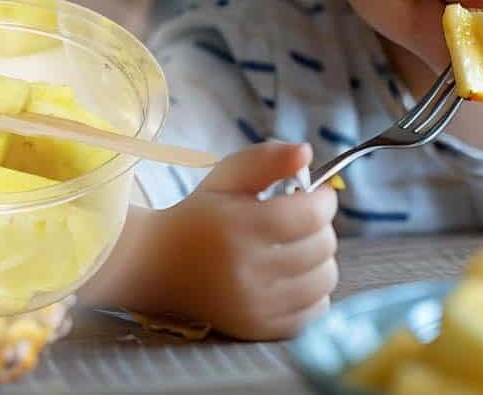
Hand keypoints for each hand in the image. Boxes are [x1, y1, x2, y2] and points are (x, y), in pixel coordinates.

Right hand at [156, 142, 339, 339]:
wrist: (157, 265)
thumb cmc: (200, 214)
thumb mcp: (227, 176)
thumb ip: (268, 158)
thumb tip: (307, 152)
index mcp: (239, 227)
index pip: (311, 214)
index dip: (323, 198)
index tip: (316, 192)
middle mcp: (248, 271)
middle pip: (322, 246)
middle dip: (320, 226)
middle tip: (300, 219)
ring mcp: (255, 305)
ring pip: (325, 279)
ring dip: (320, 258)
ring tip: (297, 246)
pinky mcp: (259, 329)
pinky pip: (316, 310)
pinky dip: (313, 291)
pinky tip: (293, 275)